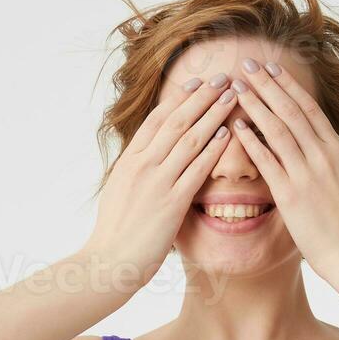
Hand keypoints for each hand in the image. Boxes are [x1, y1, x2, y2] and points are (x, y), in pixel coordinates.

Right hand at [83, 73, 237, 288]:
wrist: (107, 262)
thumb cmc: (114, 233)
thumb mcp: (119, 192)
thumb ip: (134, 171)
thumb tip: (144, 158)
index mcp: (129, 160)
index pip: (157, 120)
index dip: (179, 99)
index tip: (196, 83)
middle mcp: (142, 165)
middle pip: (177, 121)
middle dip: (201, 97)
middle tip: (222, 78)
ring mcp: (157, 182)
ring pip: (189, 139)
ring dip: (213, 114)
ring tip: (231, 97)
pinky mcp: (171, 203)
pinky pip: (196, 170)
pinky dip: (212, 150)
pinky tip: (227, 135)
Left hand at [228, 58, 338, 278]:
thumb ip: (337, 160)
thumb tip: (328, 147)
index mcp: (337, 151)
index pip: (310, 109)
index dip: (288, 86)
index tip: (272, 68)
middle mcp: (322, 156)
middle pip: (291, 111)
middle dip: (267, 85)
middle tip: (248, 65)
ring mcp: (307, 174)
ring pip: (277, 130)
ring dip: (256, 105)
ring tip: (237, 87)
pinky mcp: (291, 195)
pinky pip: (268, 161)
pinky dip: (251, 141)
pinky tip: (237, 126)